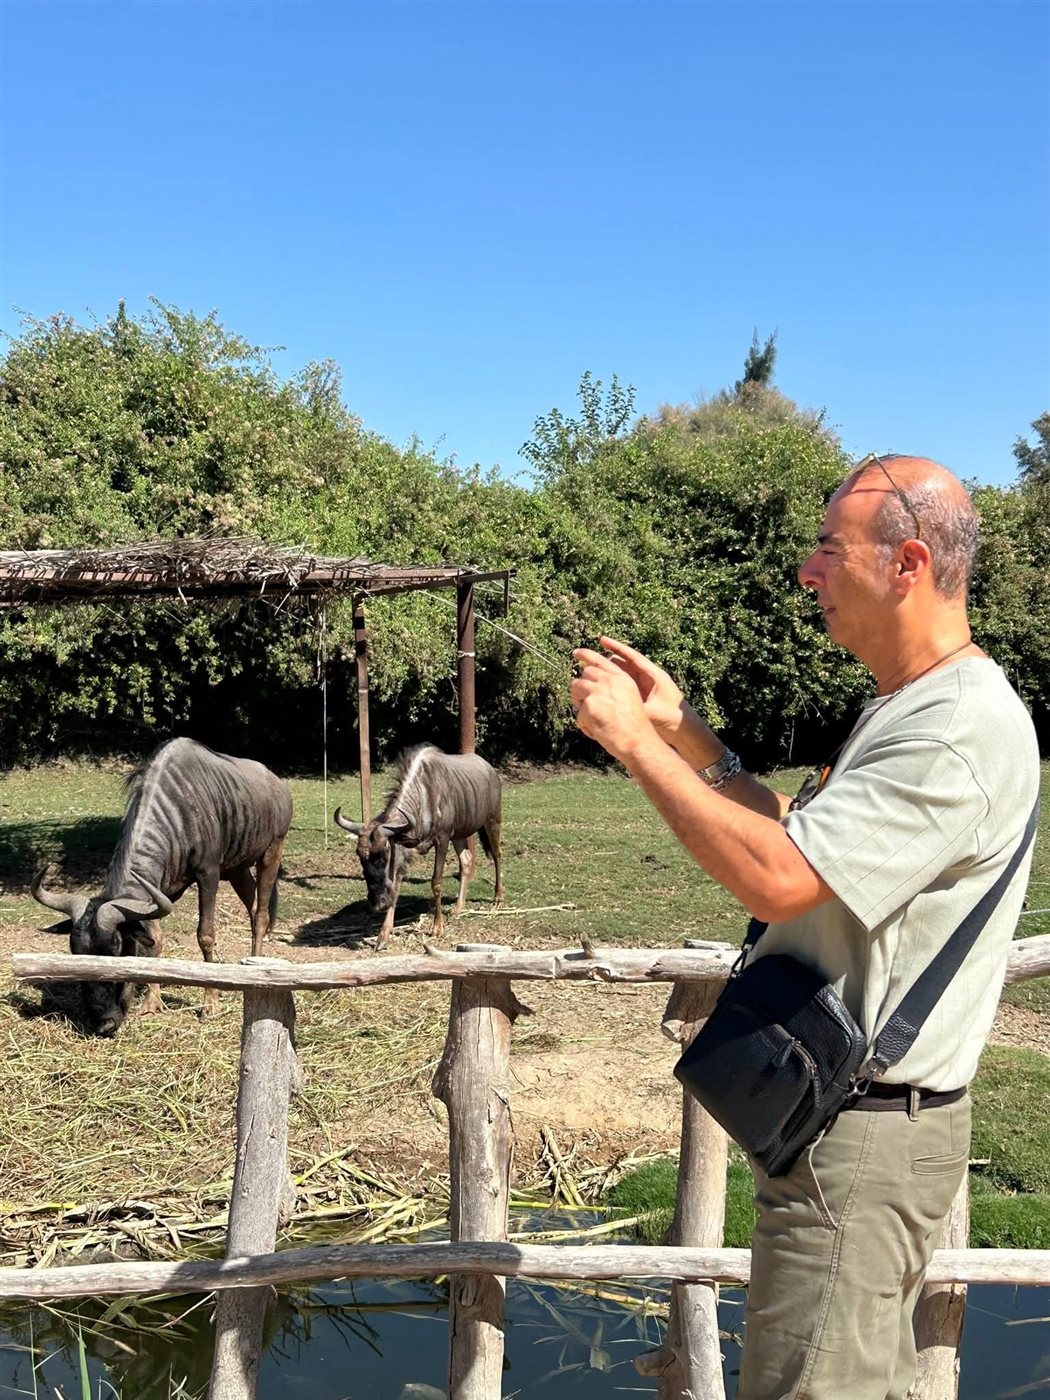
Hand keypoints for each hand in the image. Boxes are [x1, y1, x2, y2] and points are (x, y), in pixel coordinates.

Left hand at [570, 646, 654, 761]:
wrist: (638, 741)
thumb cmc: (635, 727)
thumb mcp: (629, 699)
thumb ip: (613, 688)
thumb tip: (590, 685)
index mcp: (622, 679)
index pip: (600, 660)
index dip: (586, 654)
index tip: (576, 653)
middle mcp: (610, 681)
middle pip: (585, 673)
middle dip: (582, 687)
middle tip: (587, 704)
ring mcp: (598, 691)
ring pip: (576, 689)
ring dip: (580, 705)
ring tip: (594, 720)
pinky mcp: (589, 705)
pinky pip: (578, 714)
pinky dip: (585, 726)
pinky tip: (598, 731)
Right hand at [587, 637, 686, 741]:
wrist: (684, 728)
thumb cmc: (672, 718)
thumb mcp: (653, 712)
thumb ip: (637, 707)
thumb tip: (619, 705)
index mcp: (654, 675)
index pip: (632, 657)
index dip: (616, 647)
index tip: (601, 640)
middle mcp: (648, 678)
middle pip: (624, 664)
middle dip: (608, 660)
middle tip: (589, 657)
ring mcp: (644, 687)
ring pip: (622, 674)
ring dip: (608, 672)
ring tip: (589, 671)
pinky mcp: (641, 696)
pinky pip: (624, 686)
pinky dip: (613, 684)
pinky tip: (599, 687)